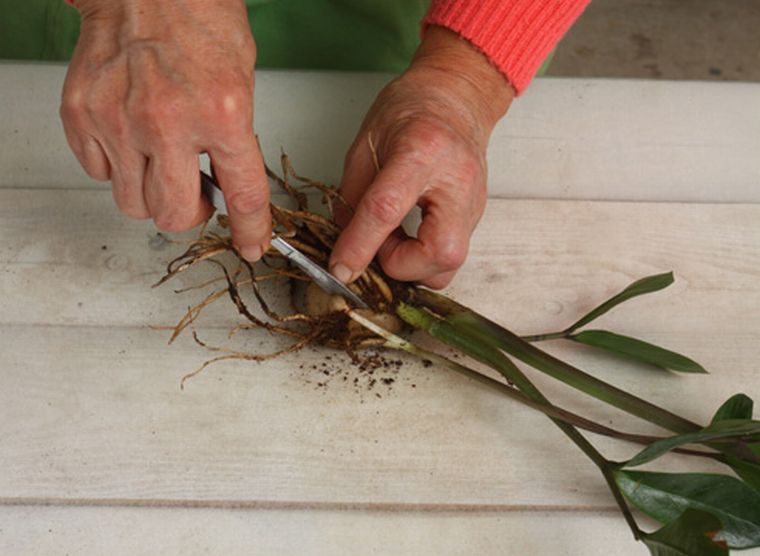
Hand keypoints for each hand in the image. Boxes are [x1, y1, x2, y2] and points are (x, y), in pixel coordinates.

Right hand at [60, 0, 269, 260]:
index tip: (251, 245)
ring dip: (151, 194)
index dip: (250, 230)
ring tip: (160, 161)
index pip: (243, 195)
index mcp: (222, 113)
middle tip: (196, 192)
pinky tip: (131, 139)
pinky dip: (116, 167)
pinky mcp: (82, 113)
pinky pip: (98, 173)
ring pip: (132, 204)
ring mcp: (119, 119)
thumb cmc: (198, 21)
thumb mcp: (242, 83)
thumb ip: (235, 141)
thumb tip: (230, 189)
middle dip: (190, 213)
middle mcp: (167, 121)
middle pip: (174, 215)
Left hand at [329, 26, 513, 288]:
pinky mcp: (475, 217)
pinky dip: (423, 260)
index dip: (359, 246)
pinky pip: (450, 257)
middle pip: (441, 252)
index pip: (386, 210)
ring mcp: (473, 203)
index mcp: (421, 151)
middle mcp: (456, 182)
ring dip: (413, 266)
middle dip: (402, 265)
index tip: (340, 268)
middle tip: (380, 245)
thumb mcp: (366, 144)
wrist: (458, 96)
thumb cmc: (411, 110)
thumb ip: (352, 196)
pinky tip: (409, 238)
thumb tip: (343, 241)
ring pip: (450, 264)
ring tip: (393, 240)